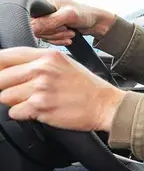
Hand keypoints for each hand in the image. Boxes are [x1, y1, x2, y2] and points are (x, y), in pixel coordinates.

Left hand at [0, 47, 124, 131]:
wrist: (105, 104)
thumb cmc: (86, 86)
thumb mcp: (64, 63)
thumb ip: (38, 62)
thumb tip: (10, 68)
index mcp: (47, 55)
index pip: (5, 56)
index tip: (1, 76)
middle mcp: (42, 69)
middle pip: (0, 78)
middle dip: (6, 88)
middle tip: (22, 93)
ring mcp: (41, 88)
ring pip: (4, 96)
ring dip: (15, 102)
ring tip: (34, 101)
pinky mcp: (40, 107)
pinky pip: (14, 112)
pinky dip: (23, 114)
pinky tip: (39, 110)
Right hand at [30, 0, 116, 45]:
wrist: (96, 23)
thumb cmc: (85, 14)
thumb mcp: (67, 16)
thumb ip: (49, 22)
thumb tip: (32, 28)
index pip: (28, 15)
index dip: (40, 24)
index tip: (54, 25)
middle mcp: (41, 8)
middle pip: (34, 27)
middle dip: (52, 31)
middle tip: (66, 28)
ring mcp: (45, 18)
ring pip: (41, 34)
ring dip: (57, 36)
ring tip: (69, 32)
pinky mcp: (49, 27)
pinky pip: (47, 38)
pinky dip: (58, 40)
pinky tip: (67, 37)